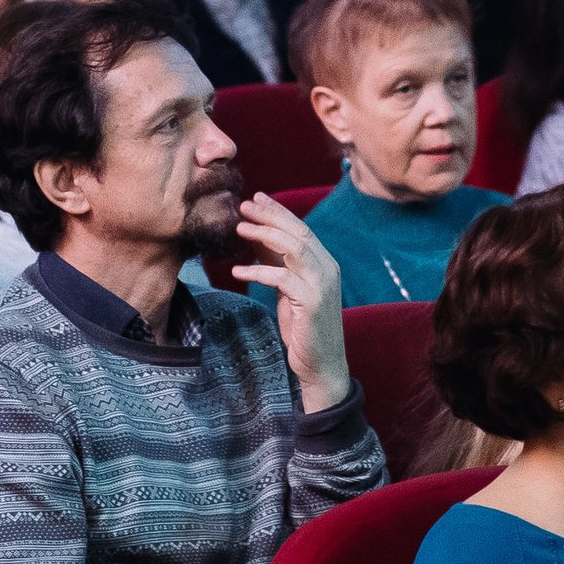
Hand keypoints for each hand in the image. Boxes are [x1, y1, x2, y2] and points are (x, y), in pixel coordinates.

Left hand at [228, 192, 349, 412]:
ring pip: (293, 248)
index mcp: (324, 263)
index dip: (278, 211)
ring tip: (238, 228)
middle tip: (243, 205)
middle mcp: (327, 269)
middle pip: (297, 232)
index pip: (300, 229)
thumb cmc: (303, 328)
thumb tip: (257, 239)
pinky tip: (236, 272)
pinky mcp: (312, 301)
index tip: (256, 198)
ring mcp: (322, 284)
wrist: (321, 365)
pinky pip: (281, 278)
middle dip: (269, 215)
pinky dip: (257, 272)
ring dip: (264, 234)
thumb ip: (278, 265)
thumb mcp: (288, 291)